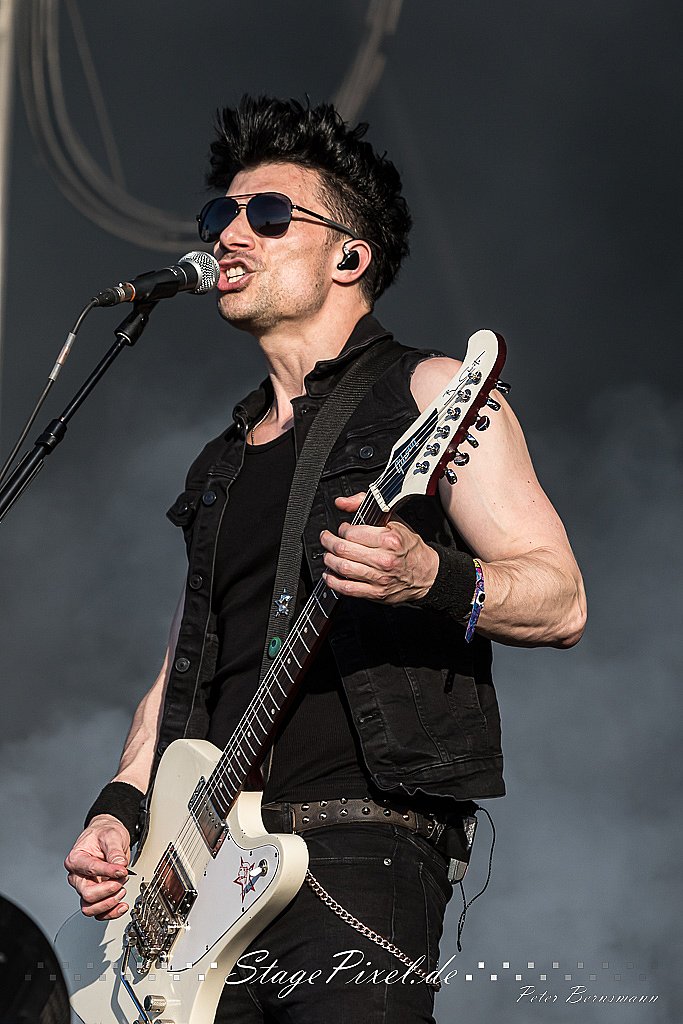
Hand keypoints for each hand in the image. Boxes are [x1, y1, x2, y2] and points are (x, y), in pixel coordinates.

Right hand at [64, 814, 130, 920]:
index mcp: (76, 859)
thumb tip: (120, 866)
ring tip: (122, 891)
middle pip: (87, 894)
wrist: (107, 836)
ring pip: (90, 907)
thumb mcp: (111, 836)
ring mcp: (85, 887)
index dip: (108, 871)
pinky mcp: (95, 895)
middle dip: (108, 890)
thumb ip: (115, 852)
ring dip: (108, 903)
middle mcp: (77, 876)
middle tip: (122, 880)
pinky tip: (121, 905)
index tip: (122, 870)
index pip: (90, 870)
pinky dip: (110, 912)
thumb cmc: (104, 834)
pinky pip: (98, 912)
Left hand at [321, 492, 438, 603]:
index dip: (342, 529)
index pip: (352, 533)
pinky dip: (333, 582)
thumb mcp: (393, 521)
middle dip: (329, 543)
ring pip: (343, 568)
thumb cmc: (410, 547)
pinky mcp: (376, 593)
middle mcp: (383, 559)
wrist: (427, 573)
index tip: (342, 529)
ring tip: (328, 555)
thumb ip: (364, 505)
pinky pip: (348, 588)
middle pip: (343, 550)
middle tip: (326, 539)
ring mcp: (379, 578)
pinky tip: (330, 576)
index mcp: (389, 540)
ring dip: (329, 561)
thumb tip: (342, 502)